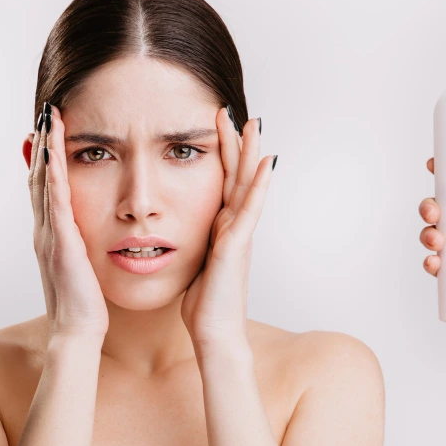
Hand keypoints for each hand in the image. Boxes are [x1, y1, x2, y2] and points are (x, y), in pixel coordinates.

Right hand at [24, 102, 108, 339]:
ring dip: (45, 149)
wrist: (77, 330)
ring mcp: (49, 235)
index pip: (45, 186)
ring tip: (49, 119)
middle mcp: (45, 229)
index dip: (45, 156)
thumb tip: (86, 231)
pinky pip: (55, 200)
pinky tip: (56, 153)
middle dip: (41, 143)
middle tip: (45, 112)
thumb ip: (81, 244)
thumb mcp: (82, 265)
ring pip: (42, 182)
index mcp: (51, 234)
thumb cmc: (84, 303)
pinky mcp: (60, 242)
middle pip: (38, 176)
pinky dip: (54, 173)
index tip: (49, 129)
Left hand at [181, 107, 274, 350]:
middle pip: (237, 176)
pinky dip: (259, 186)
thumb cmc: (203, 306)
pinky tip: (266, 164)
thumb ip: (194, 245)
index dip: (221, 154)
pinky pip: (251, 210)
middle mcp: (234, 227)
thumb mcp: (194, 265)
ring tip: (253, 123)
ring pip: (248, 185)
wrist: (215, 335)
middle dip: (237, 143)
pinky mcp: (238, 247)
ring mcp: (239, 235)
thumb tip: (178, 233)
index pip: (222, 182)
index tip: (215, 126)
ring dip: (251, 153)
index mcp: (221, 229)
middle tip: (236, 111)